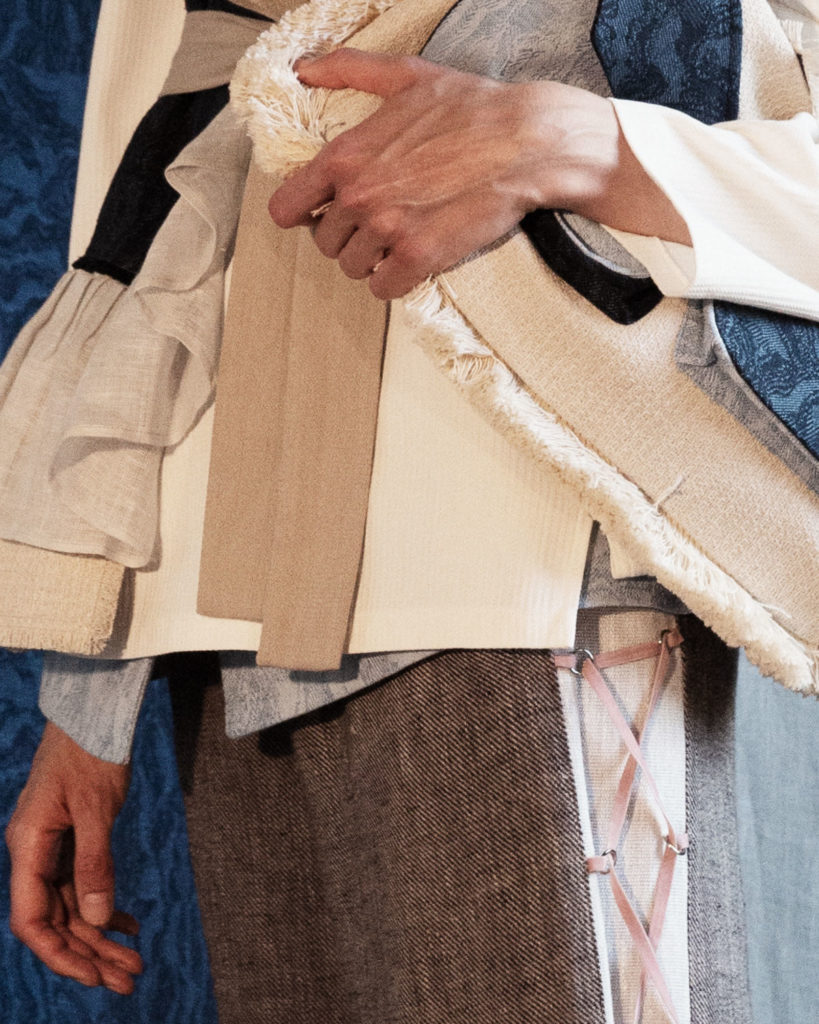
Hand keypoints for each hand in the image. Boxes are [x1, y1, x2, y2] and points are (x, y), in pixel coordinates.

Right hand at [5, 722, 141, 993]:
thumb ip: (95, 862)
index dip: (60, 953)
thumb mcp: (96, 807)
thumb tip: (97, 920)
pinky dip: (107, 906)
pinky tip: (130, 925)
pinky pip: (84, 884)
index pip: (32, 919)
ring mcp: (53, 848)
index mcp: (28, 847)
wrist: (94, 714)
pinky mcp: (72, 840)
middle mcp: (34, 853)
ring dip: (101, 937)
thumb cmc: (90, 751)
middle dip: (90, 954)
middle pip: (58, 919)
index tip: (93, 976)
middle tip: (130, 980)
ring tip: (136, 964)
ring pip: (74, 906)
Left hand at [269, 49, 689, 298]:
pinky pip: (383, 287)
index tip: (318, 213)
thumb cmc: (473, 108)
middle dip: (346, 235)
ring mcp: (388, 229)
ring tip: (396, 241)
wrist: (528, 142)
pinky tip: (410, 263)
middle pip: (323, 241)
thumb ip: (349, 70)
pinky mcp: (418, 257)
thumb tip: (305, 69)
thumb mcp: (406, 77)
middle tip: (375, 224)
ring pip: (352, 267)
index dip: (301, 212)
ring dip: (371, 260)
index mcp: (345, 156)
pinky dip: (393, 281)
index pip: (287, 207)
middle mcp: (359, 196)